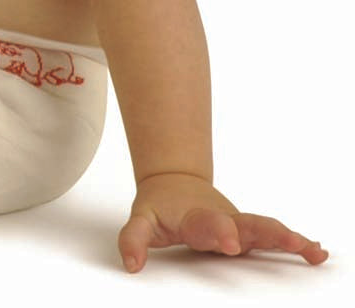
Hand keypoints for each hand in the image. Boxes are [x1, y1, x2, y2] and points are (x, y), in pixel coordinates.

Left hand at [118, 172, 327, 272]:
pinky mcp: (248, 231)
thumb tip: (132, 265)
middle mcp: (222, 219)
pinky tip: (316, 252)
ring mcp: (238, 225)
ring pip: (264, 228)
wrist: (173, 181)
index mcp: (194, 218)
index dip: (218, 231)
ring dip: (286, 237)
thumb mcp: (142, 219)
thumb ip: (134, 240)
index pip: (207, 224)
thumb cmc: (160, 205)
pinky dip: (294, 242)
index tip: (229, 241)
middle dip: (263, 233)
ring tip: (310, 248)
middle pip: (245, 224)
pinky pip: (272, 236)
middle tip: (286, 240)